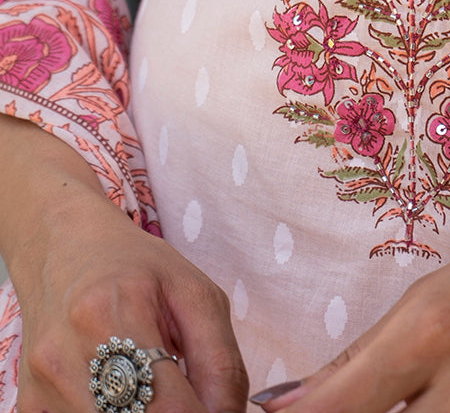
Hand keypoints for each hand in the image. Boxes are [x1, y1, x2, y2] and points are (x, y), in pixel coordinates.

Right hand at [11, 178, 246, 412]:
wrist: (63, 250)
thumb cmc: (135, 267)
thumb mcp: (193, 292)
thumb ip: (220, 360)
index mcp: (111, 315)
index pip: (167, 408)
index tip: (217, 409)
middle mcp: (66, 358)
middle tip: (188, 393)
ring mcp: (43, 390)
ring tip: (157, 387)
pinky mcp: (31, 409)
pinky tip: (124, 391)